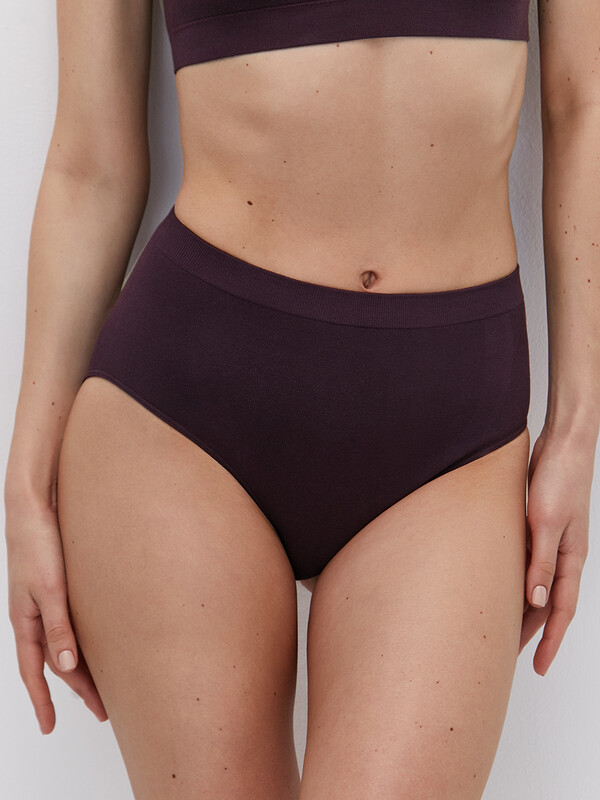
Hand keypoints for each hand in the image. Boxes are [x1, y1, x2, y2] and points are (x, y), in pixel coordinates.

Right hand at [5, 500, 107, 733]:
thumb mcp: (49, 589)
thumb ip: (58, 627)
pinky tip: (98, 642)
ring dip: (82, 666)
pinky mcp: (58, 587)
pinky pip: (70, 623)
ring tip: (105, 685)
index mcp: (25, 621)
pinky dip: (82, 640)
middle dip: (76, 690)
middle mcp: (34, 616)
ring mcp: (45, 602)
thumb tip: (67, 666)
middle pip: (56, 662)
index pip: (34, 672)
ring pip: (64, 643)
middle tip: (103, 711)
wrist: (34, 506)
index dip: (42, 701)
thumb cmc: (37, 544)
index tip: (49, 729)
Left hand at [519, 423, 594, 674]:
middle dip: (532, 632)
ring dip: (522, 607)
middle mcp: (564, 554)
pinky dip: (517, 580)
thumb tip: (535, 601)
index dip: (550, 640)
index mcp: (571, 557)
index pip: (561, 610)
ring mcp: (552, 540)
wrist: (563, 442)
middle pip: (548, 603)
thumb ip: (541, 560)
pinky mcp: (539, 526)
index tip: (538, 666)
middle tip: (510, 656)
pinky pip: (529, 562)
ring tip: (501, 627)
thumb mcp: (547, 521)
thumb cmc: (561, 477)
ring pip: (537, 583)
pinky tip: (500, 585)